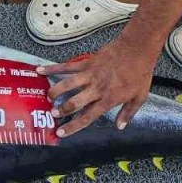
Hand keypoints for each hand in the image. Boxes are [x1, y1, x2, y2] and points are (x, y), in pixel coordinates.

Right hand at [36, 38, 156, 137]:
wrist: (137, 50)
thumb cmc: (139, 73)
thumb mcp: (140, 97)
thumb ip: (128, 113)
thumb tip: (120, 126)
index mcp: (108, 99)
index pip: (87, 117)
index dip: (73, 126)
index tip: (61, 132)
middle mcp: (96, 89)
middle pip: (74, 102)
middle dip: (62, 110)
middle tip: (53, 114)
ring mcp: (90, 75)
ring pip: (68, 85)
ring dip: (55, 91)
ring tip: (48, 97)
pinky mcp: (86, 63)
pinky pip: (67, 66)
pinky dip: (53, 68)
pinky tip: (41, 70)